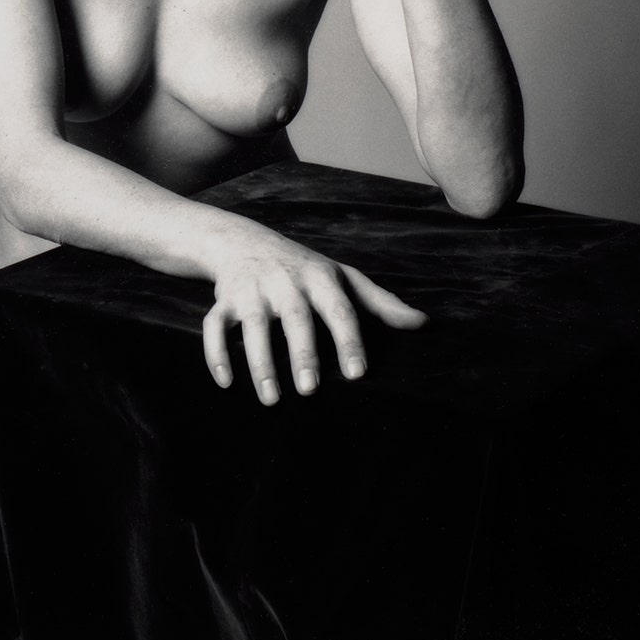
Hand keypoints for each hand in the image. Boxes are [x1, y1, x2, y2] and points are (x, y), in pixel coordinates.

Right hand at [201, 223, 426, 405]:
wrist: (242, 241)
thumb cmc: (303, 268)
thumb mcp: (342, 277)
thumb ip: (381, 303)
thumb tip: (423, 324)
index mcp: (320, 277)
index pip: (339, 309)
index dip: (349, 341)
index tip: (357, 374)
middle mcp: (285, 281)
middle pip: (296, 317)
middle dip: (302, 353)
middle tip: (310, 390)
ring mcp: (252, 290)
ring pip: (252, 325)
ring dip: (260, 362)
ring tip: (271, 399)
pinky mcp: (224, 300)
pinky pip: (215, 326)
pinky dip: (215, 354)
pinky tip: (226, 382)